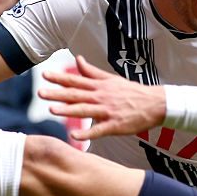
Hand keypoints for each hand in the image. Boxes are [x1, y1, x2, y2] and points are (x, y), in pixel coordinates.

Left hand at [40, 55, 166, 140]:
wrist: (156, 103)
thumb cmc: (132, 92)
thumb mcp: (111, 79)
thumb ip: (92, 71)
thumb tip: (78, 59)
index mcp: (99, 86)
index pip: (76, 81)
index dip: (60, 78)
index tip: (44, 75)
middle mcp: (101, 97)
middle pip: (76, 94)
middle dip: (57, 93)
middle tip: (40, 92)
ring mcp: (108, 111)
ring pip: (85, 110)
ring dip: (68, 110)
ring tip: (52, 110)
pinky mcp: (115, 125)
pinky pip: (99, 130)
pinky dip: (87, 133)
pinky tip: (74, 136)